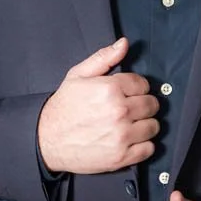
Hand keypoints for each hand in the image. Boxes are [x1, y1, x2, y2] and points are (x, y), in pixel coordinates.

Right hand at [36, 37, 158, 173]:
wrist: (47, 139)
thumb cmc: (63, 107)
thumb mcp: (78, 75)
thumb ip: (103, 58)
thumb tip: (124, 43)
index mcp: (110, 88)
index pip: (143, 84)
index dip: (136, 87)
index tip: (128, 93)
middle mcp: (119, 111)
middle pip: (152, 104)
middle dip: (143, 104)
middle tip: (129, 109)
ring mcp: (122, 135)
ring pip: (153, 126)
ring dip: (145, 125)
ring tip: (130, 124)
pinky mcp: (122, 156)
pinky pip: (149, 148)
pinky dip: (143, 145)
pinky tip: (130, 140)